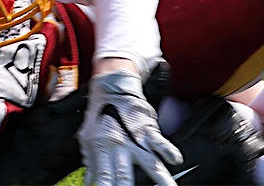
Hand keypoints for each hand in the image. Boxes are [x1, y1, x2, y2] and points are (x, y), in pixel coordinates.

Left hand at [78, 70, 180, 185]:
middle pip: (125, 175)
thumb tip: (90, 180)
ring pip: (149, 163)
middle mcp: (118, 146)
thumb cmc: (99, 112)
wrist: (111, 87)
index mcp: (101, 149)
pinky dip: (168, 150)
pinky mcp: (148, 128)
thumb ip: (90, 160)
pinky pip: (160, 141)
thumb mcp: (87, 136)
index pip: (103, 176)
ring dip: (159, 179)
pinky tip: (175, 160)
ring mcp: (134, 138)